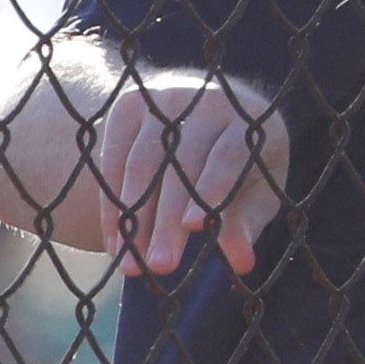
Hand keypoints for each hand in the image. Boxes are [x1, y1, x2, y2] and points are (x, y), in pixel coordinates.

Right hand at [92, 73, 287, 276]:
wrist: (203, 114)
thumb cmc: (241, 169)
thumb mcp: (253, 195)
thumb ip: (245, 224)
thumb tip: (243, 264)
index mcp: (247, 120)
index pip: (228, 155)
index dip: (211, 189)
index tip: (193, 227)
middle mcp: (206, 98)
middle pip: (180, 164)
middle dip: (167, 219)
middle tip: (159, 266)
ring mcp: (164, 97)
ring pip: (141, 163)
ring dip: (133, 217)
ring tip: (130, 263)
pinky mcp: (130, 105)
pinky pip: (113, 158)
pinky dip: (111, 204)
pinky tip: (115, 243)